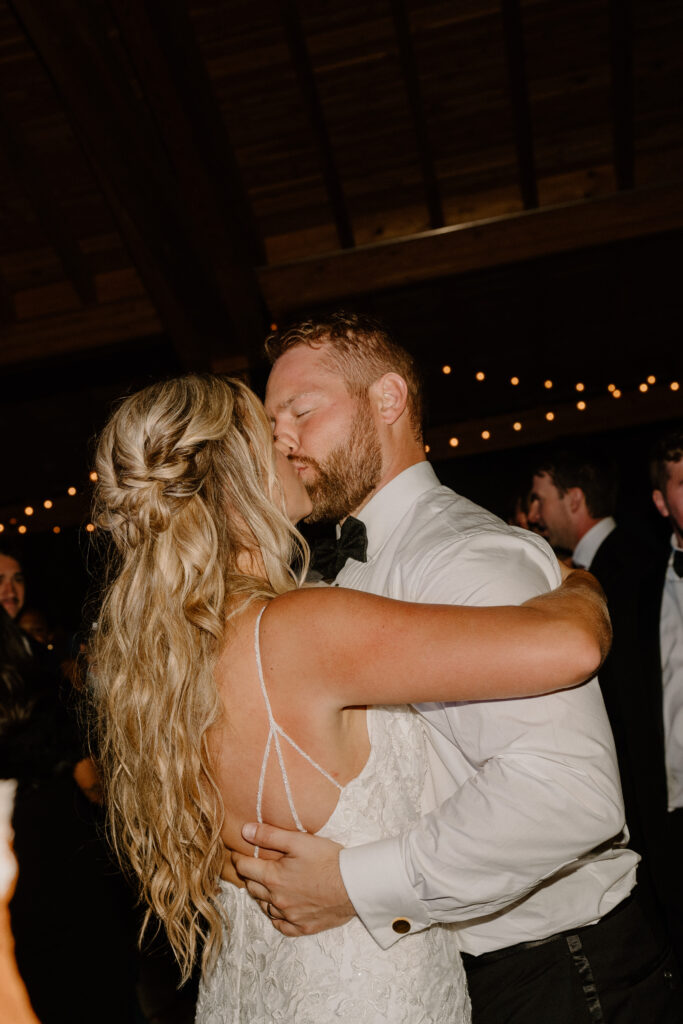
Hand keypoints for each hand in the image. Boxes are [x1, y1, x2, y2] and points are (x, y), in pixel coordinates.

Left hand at [233, 823, 354, 935]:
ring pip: (265, 907)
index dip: (239, 859)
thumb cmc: (328, 860)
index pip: (244, 868)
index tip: (238, 854)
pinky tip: (280, 908)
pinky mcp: (303, 927)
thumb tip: (244, 830)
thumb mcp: (298, 841)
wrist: (355, 885)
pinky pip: (281, 925)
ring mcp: (290, 916)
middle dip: (250, 876)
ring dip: (263, 895)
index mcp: (273, 878)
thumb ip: (269, 835)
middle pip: (252, 888)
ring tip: (268, 884)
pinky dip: (277, 916)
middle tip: (253, 866)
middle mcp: (277, 900)